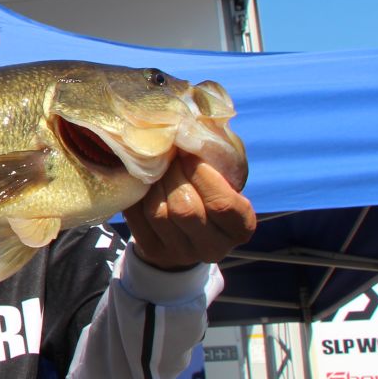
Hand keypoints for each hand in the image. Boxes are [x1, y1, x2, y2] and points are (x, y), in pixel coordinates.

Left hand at [123, 153, 256, 270]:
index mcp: (240, 228)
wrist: (187, 234)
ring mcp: (181, 253)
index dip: (203, 175)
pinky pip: (137, 217)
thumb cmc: (209, 194)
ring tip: (156, 166)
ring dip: (153, 182)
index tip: (190, 155)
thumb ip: (214, 161)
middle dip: (174, 175)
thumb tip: (188, 125)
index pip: (222, 204)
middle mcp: (213, 247)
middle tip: (169, 156)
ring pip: (158, 212)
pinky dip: (137, 192)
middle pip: (186, 209)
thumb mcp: (223, 180)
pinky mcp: (153, 251)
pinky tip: (142, 180)